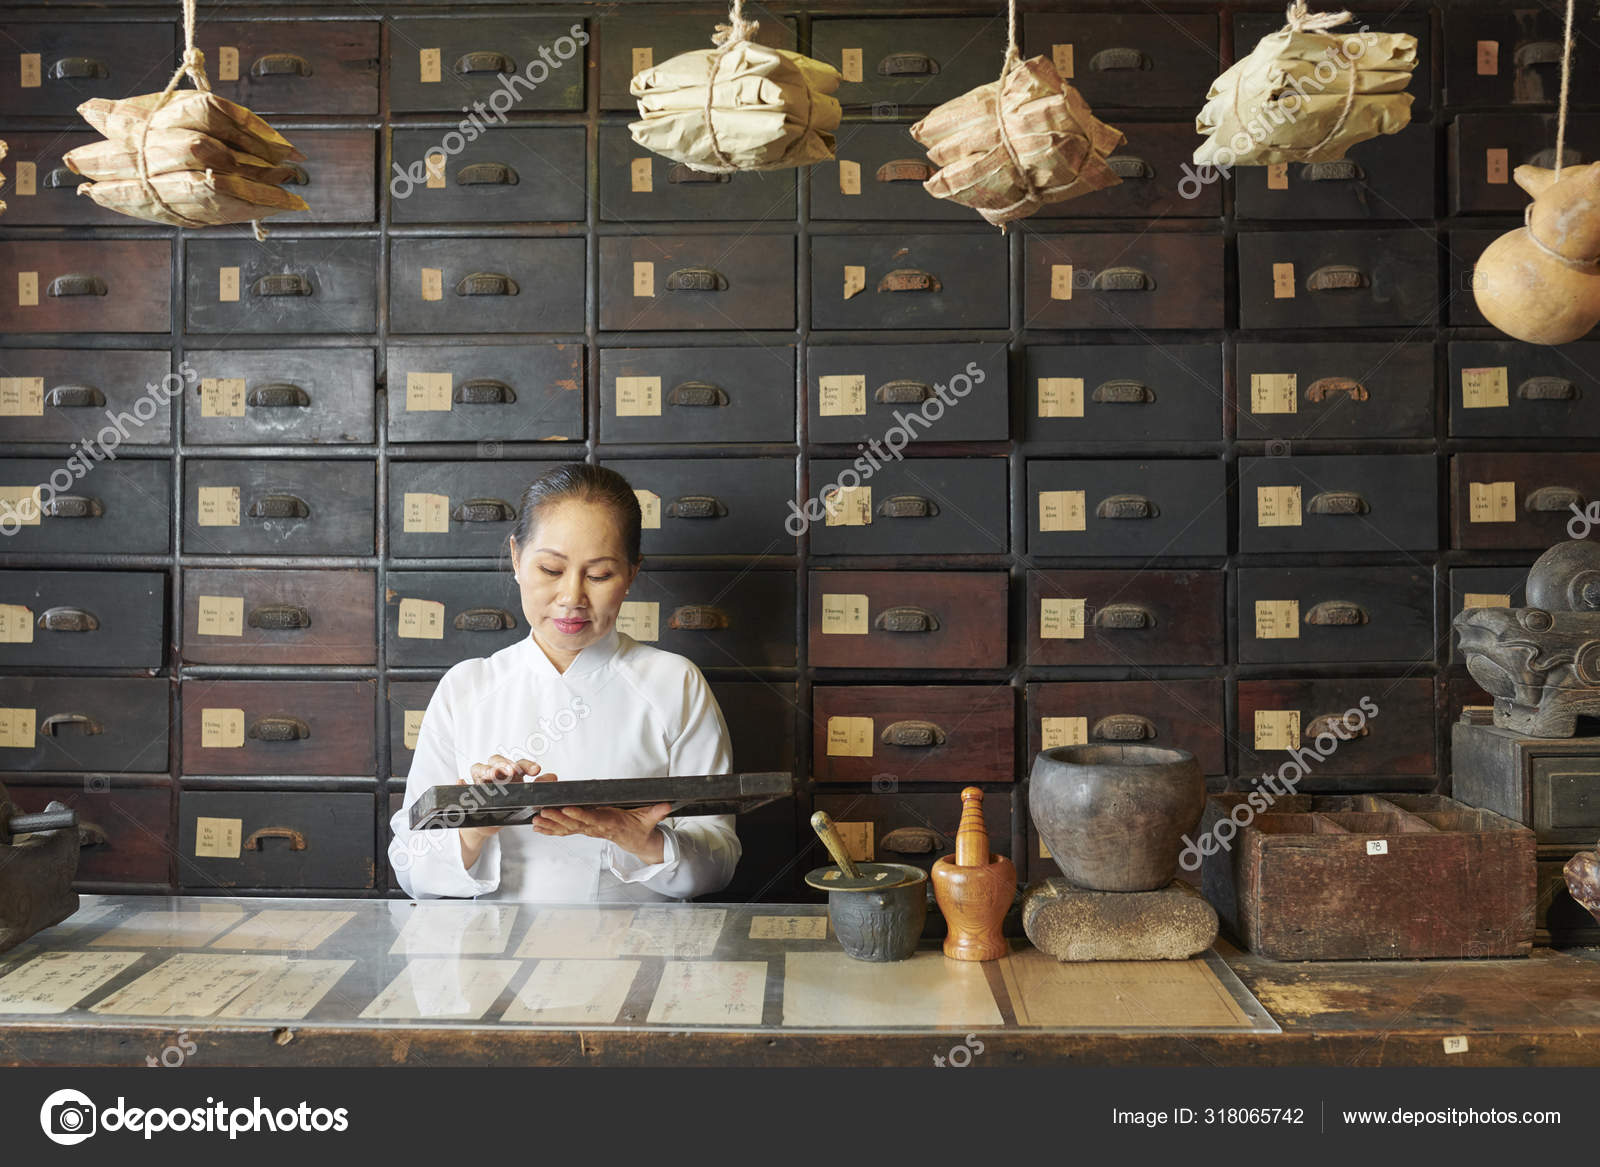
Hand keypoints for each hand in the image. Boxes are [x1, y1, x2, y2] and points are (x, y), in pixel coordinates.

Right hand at [456, 755, 552, 868]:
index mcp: (511, 774)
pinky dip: (461, 782)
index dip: (527, 765)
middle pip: (496, 760)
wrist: (488, 824)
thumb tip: (553, 778)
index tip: (537, 770)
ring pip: (478, 768)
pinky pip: (461, 784)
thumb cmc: (508, 806)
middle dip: (503, 764)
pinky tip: (462, 781)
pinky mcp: (468, 792)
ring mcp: (480, 781)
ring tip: (491, 775)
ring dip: (485, 769)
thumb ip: (539, 788)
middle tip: (511, 771)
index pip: (518, 764)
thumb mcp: (526, 799)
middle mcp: (495, 774)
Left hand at [533, 801, 673, 865]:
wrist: (637, 842)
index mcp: (609, 822)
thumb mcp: (650, 819)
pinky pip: (566, 830)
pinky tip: (537, 827)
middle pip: (575, 823)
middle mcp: (596, 827)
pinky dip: (551, 829)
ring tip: (535, 821)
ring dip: (550, 825)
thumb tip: (666, 806)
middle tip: (543, 812)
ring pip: (567, 828)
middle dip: (558, 818)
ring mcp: (589, 830)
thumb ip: (656, 812)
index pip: (593, 818)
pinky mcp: (585, 830)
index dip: (580, 814)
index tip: (567, 808)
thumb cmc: (640, 828)